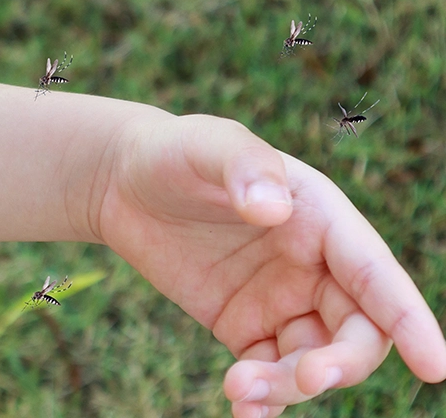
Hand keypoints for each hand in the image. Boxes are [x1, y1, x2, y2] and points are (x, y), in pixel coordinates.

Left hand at [96, 113, 445, 416]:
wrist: (120, 182)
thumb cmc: (173, 152)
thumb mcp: (207, 144)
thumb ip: (244, 166)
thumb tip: (274, 210)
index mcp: (321, 217)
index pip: (375, 274)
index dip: (408, 319)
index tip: (433, 366)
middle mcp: (312, 264)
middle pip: (355, 332)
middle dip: (339, 364)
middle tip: (303, 379)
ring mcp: (279, 299)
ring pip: (311, 360)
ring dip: (290, 387)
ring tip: (239, 389)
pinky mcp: (242, 325)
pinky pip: (268, 371)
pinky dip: (263, 398)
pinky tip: (245, 410)